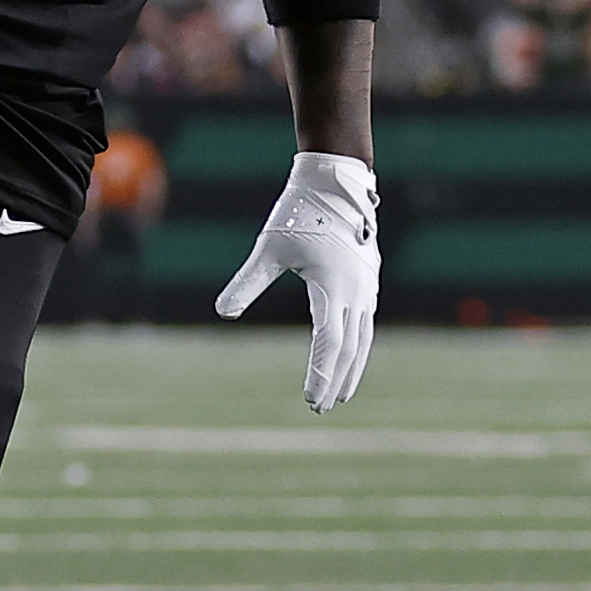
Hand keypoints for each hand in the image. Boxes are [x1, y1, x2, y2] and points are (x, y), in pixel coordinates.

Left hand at [214, 151, 379, 412]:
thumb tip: (222, 312)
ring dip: (352, 368)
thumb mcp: (269, 248)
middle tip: (321, 407)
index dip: (321, 373)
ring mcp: (366, 286)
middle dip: (336, 380)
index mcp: (333, 286)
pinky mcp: (368, 280)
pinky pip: (366, 323)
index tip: (311, 399)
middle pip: (350, 348)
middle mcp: (356, 291)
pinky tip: (348, 357)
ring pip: (363, 338)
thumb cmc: (299, 212)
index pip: (329, 341)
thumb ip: (248, 282)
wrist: (336, 182)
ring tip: (341, 394)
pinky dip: (358, 347)